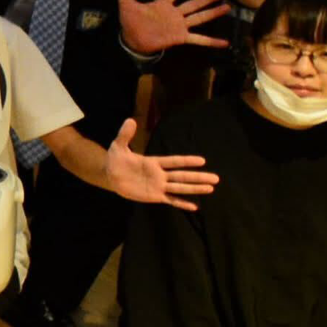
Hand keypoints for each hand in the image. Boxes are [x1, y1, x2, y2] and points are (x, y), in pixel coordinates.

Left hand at [98, 117, 215, 209]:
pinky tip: (194, 207)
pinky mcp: (154, 196)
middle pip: (182, 176)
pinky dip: (182, 203)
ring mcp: (158, 186)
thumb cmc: (116, 160)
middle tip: (216, 178)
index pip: (174, 161)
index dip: (187, 161)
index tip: (202, 160)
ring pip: (180, 188)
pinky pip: (171, 200)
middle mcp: (160, 174)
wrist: (110, 175)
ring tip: (210, 188)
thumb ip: (125, 135)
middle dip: (198, 177)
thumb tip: (130, 120)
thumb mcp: (118, 146)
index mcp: (154, 162)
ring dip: (194, 189)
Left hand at [113, 0, 230, 54]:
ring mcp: (179, 25)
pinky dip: (211, 41)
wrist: (133, 41)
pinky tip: (224, 43)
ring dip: (212, 13)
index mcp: (163, 4)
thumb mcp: (127, 6)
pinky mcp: (180, 37)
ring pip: (199, 17)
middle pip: (193, 3)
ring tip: (227, 7)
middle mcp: (174, 13)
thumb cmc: (131, 22)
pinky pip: (198, 39)